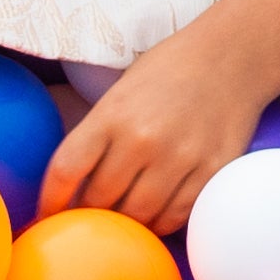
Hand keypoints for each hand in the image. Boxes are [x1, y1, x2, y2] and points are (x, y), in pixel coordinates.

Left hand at [42, 28, 271, 234]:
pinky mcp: (211, 172)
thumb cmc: (169, 71)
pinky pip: (176, 216)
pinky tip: (155, 216)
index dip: (50, 200)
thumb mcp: (120, 92)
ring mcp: (180, 158)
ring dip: (126, 224)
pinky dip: (161, 223)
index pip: (66, 170)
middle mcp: (143, 139)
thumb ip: (98, 133)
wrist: (232, 56)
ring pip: (139, 215)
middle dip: (89, 214)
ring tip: (123, 220)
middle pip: (100, 200)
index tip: (47, 214)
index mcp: (112, 114)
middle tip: (88, 218)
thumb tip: (72, 181)